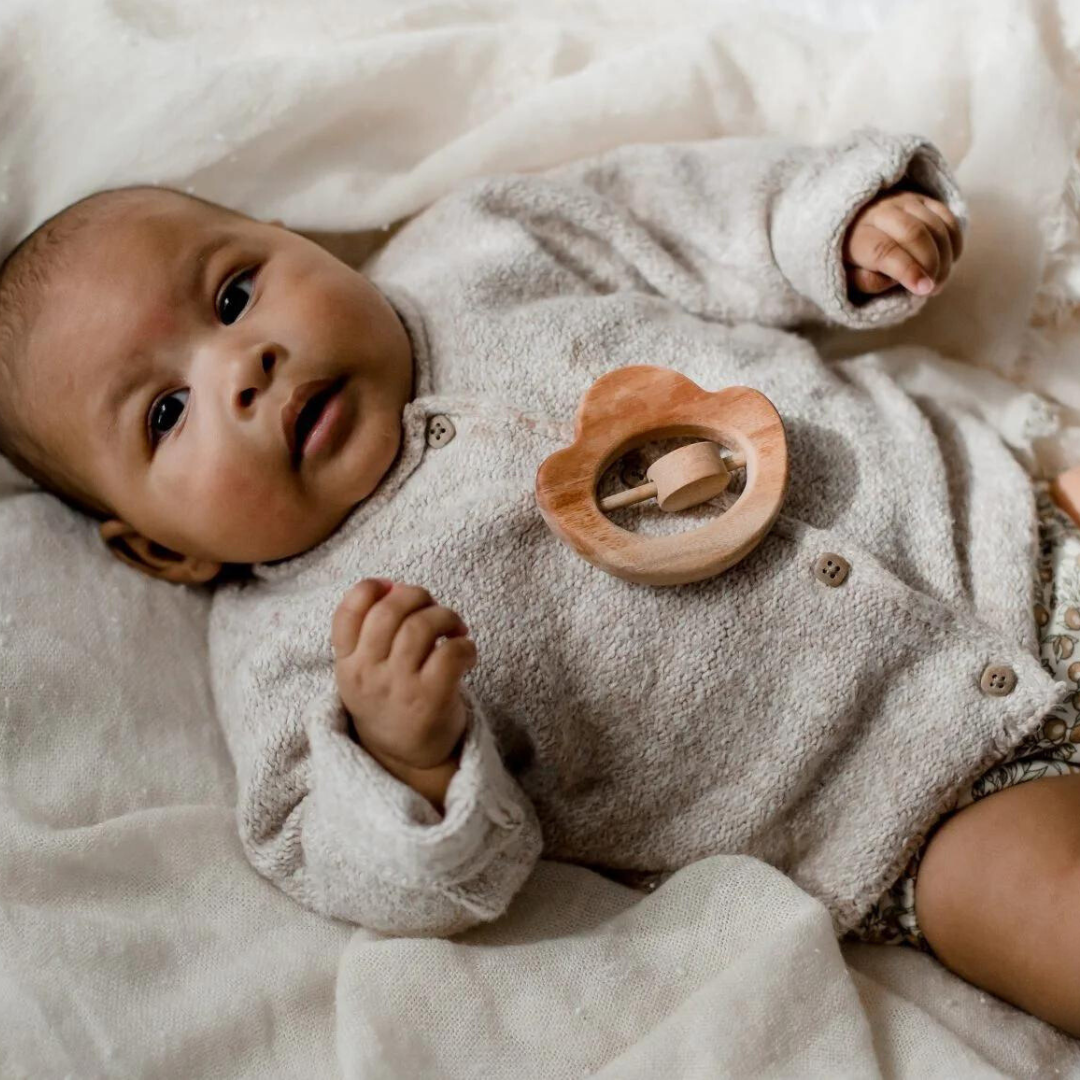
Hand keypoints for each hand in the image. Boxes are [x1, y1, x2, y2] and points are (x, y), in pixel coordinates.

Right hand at [332, 579, 475, 769]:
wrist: (407, 761)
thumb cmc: (391, 703)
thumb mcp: (364, 673)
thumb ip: (371, 634)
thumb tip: (394, 585)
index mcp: (346, 665)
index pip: (347, 612)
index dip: (371, 588)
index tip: (393, 588)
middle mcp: (367, 675)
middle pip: (388, 611)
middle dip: (417, 596)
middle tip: (432, 607)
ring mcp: (398, 688)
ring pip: (421, 627)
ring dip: (446, 617)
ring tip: (454, 629)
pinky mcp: (431, 700)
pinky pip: (451, 653)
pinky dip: (465, 645)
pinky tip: (466, 654)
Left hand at [843, 188, 962, 299]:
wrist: (851, 226)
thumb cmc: (851, 261)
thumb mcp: (848, 277)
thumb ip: (865, 281)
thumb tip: (893, 279)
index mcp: (857, 234)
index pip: (885, 250)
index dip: (908, 270)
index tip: (924, 289)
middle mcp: (880, 211)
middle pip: (914, 233)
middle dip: (930, 263)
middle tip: (933, 288)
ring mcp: (903, 201)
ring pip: (935, 225)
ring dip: (945, 256)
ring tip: (939, 281)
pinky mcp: (923, 199)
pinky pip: (947, 218)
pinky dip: (954, 241)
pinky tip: (950, 261)